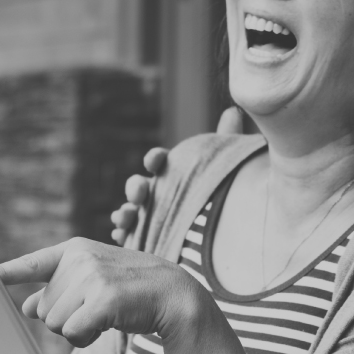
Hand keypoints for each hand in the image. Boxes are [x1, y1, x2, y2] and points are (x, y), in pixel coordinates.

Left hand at [0, 238, 207, 347]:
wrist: (174, 293)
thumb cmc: (130, 290)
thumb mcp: (92, 282)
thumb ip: (58, 291)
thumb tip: (28, 306)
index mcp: (73, 250)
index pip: (31, 263)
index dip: (4, 272)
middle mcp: (79, 259)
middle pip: (44, 309)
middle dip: (67, 317)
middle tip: (98, 307)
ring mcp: (92, 276)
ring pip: (55, 324)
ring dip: (78, 328)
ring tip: (105, 313)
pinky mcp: (103, 298)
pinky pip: (72, 332)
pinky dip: (86, 336)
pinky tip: (107, 323)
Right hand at [110, 107, 245, 243]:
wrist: (226, 238)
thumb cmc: (219, 196)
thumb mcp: (224, 168)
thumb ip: (225, 141)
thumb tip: (233, 111)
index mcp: (172, 175)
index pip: (159, 162)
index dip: (155, 159)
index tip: (156, 159)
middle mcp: (157, 195)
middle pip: (140, 187)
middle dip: (135, 186)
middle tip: (139, 191)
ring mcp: (150, 219)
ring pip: (131, 213)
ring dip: (125, 211)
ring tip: (126, 215)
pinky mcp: (147, 243)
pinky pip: (129, 239)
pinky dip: (122, 234)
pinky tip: (120, 234)